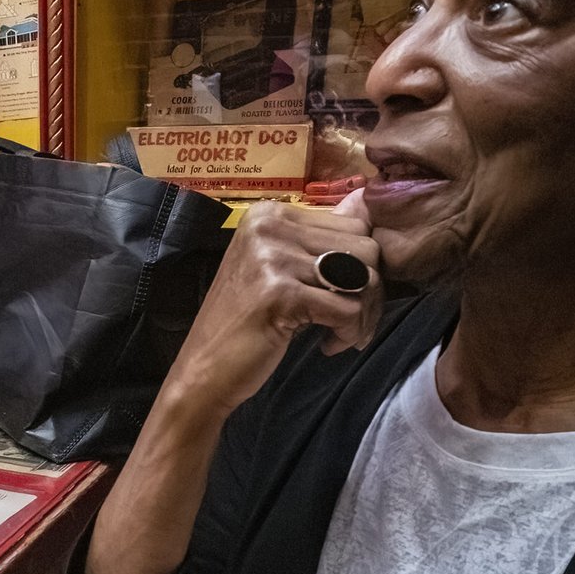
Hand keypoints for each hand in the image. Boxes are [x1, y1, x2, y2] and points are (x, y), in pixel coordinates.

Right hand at [165, 189, 382, 417]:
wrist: (204, 369)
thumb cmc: (245, 321)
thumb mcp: (278, 267)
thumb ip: (318, 240)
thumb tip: (369, 205)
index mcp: (269, 214)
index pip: (354, 224)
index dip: (363, 265)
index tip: (344, 296)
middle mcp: (270, 226)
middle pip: (366, 248)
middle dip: (370, 290)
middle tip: (349, 319)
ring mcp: (274, 258)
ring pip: (364, 277)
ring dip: (363, 314)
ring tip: (341, 333)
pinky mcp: (282, 294)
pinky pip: (349, 309)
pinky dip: (349, 333)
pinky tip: (329, 344)